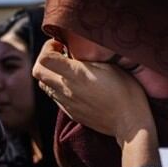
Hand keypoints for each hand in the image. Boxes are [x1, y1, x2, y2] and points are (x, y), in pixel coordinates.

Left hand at [33, 40, 155, 147]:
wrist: (129, 122)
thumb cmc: (125, 90)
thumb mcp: (108, 65)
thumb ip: (86, 58)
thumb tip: (73, 51)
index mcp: (75, 75)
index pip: (44, 59)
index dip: (48, 48)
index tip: (60, 44)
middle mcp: (66, 89)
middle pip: (38, 72)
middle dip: (44, 60)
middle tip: (60, 55)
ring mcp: (66, 103)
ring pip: (44, 85)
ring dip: (50, 74)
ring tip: (66, 70)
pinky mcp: (71, 113)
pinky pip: (54, 97)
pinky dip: (57, 87)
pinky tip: (74, 85)